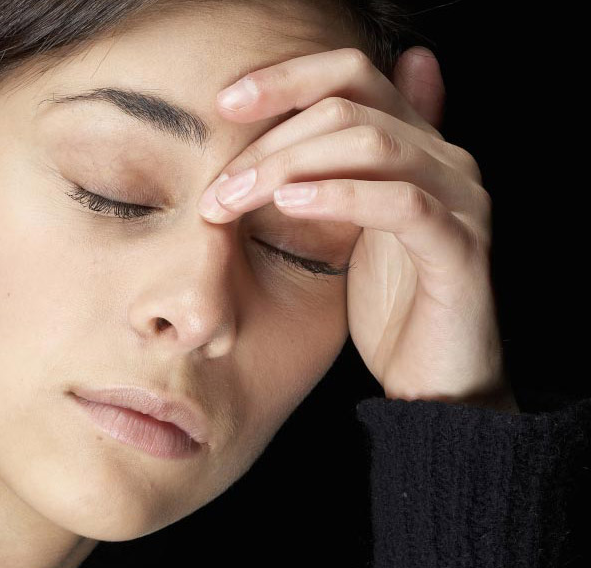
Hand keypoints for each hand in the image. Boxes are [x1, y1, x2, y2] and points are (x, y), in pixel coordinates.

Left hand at [197, 47, 516, 412]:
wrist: (434, 385)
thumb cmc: (385, 306)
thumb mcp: (337, 232)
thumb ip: (316, 178)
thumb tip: (265, 134)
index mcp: (412, 145)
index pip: (350, 73)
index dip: (286, 78)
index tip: (224, 102)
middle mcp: (443, 159)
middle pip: (350, 106)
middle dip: (270, 140)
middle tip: (217, 187)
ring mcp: (459, 200)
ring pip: (373, 144)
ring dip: (289, 166)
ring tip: (234, 198)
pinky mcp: (459, 249)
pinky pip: (402, 204)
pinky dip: (340, 195)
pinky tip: (290, 204)